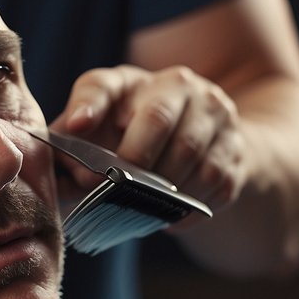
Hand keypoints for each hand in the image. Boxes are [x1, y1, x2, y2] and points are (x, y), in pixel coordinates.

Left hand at [50, 64, 246, 223]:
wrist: (203, 139)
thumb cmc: (131, 141)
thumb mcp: (99, 137)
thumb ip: (73, 154)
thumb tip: (63, 181)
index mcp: (127, 84)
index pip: (101, 86)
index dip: (88, 105)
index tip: (78, 125)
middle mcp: (176, 86)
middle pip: (158, 119)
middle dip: (134, 159)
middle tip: (118, 188)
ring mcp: (213, 114)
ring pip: (190, 153)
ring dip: (163, 187)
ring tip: (145, 205)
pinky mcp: (236, 148)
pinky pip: (214, 182)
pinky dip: (189, 205)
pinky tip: (171, 214)